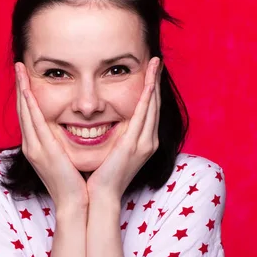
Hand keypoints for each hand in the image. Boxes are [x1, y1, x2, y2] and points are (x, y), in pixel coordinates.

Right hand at [15, 62, 88, 209]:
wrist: (75, 203)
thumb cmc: (75, 182)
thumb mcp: (66, 158)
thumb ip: (63, 143)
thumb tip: (71, 129)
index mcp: (37, 146)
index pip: (29, 115)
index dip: (26, 94)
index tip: (26, 77)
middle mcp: (31, 145)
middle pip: (23, 109)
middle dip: (21, 86)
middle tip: (19, 66)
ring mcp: (34, 148)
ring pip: (25, 112)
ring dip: (22, 89)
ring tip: (20, 69)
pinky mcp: (42, 150)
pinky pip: (34, 122)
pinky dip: (30, 104)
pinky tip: (28, 90)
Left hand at [85, 57, 162, 202]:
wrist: (100, 197)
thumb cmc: (101, 176)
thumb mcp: (111, 152)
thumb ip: (114, 137)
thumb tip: (103, 122)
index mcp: (143, 143)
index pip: (149, 110)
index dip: (151, 90)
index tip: (150, 72)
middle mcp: (148, 141)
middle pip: (155, 104)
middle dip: (156, 81)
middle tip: (156, 60)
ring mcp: (144, 143)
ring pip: (152, 106)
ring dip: (154, 83)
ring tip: (155, 63)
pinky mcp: (135, 145)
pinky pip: (143, 115)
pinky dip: (147, 96)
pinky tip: (149, 82)